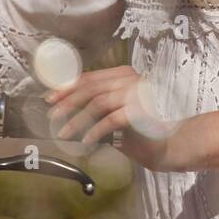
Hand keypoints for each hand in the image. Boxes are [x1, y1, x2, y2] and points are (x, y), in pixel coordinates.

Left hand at [43, 65, 175, 169]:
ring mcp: (137, 94)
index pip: (90, 77)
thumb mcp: (115, 111)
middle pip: (91, 87)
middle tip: (53, 115)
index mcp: (124, 75)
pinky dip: (94, 131)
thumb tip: (65, 105)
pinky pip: (109, 120)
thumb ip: (97, 103)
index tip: (51, 98)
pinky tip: (86, 141)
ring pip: (97, 103)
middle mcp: (131, 80)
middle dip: (67, 102)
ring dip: (77, 120)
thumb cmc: (140, 129)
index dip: (67, 87)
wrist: (168, 143)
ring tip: (65, 133)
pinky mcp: (139, 111)